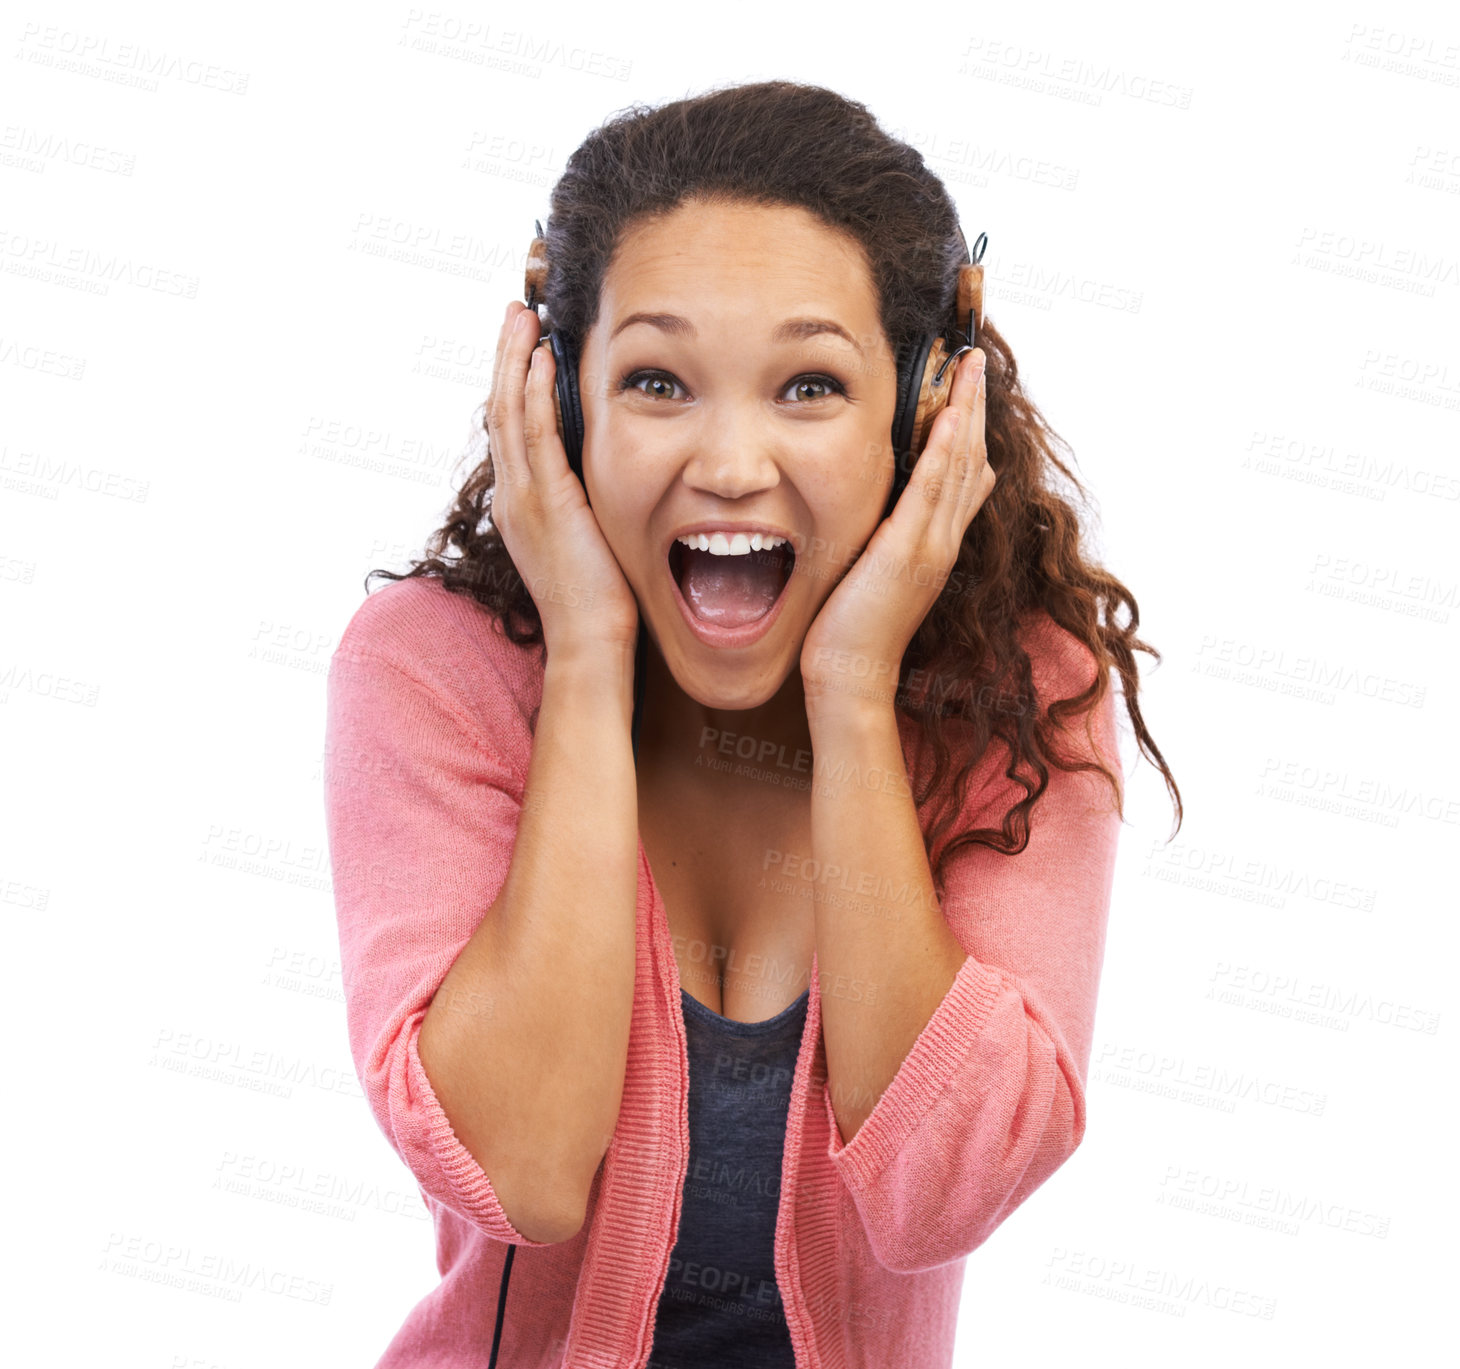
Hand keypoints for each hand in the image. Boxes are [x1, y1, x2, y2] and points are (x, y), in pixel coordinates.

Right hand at [486, 301, 641, 655]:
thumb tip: (601, 467)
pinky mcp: (547, 501)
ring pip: (510, 413)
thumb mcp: (587, 535)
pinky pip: (536, 434)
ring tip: (521, 318)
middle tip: (514, 314)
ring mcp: (524, 498)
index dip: (513, 384)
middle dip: (506, 358)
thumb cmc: (598, 598)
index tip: (523, 346)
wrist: (589, 637)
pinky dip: (536, 393)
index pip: (510, 430)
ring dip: (516, 361)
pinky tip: (542, 360)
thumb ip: (584, 498)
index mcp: (520, 504)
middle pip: (500, 410)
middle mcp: (513, 496)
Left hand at [800, 348, 994, 709]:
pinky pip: (931, 491)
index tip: (968, 388)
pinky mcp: (907, 553)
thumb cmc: (850, 631)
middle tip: (977, 358)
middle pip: (969, 459)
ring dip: (966, 411)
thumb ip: (888, 537)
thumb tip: (889, 508)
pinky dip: (943, 451)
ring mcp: (930, 547)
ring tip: (971, 366)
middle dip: (974, 405)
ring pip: (958, 466)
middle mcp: (942, 541)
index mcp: (934, 545)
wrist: (850, 677)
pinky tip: (950, 416)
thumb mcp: (875, 573)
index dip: (968, 428)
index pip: (962, 475)